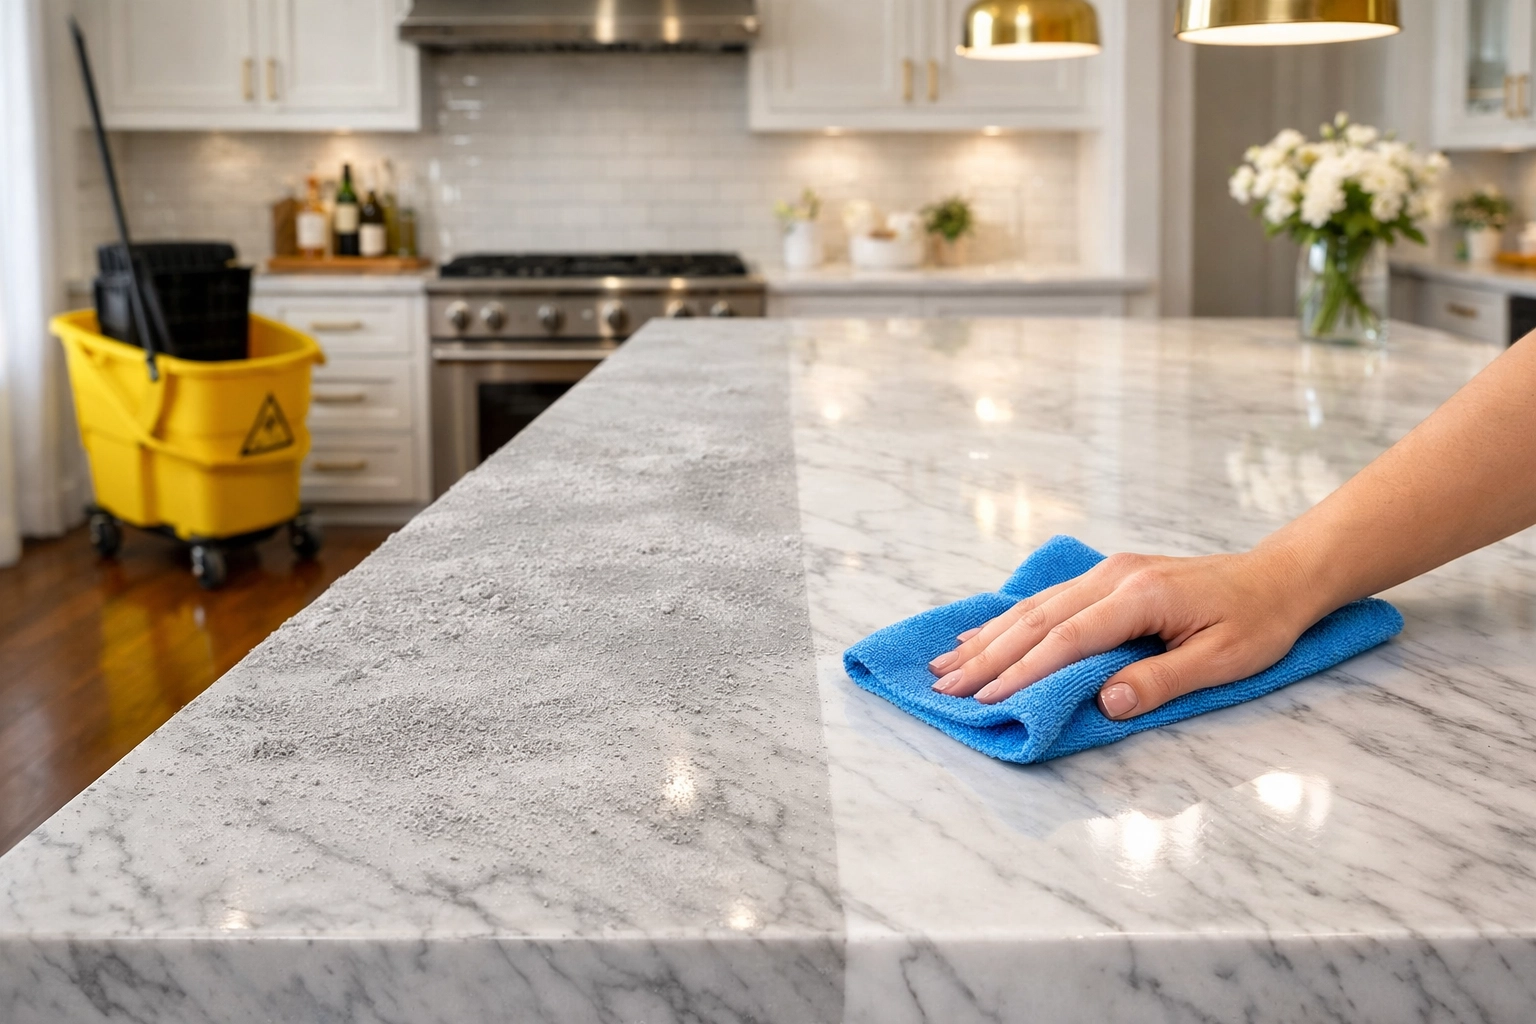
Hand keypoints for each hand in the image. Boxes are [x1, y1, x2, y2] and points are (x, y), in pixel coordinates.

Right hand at [926, 546, 1320, 719]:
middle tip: (944, 686)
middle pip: (1037, 620)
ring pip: (1034, 606)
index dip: (1023, 670)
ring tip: (946, 663)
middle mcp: (1114, 576)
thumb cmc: (1259, 623)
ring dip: (988, 638)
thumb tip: (1106, 702)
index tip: (985, 697)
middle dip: (987, 656)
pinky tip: (982, 633)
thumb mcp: (1223, 661)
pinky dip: (1009, 619)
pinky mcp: (1108, 576)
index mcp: (1140, 596)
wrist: (1279, 577)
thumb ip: (1162, 680)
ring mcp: (1108, 572)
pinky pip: (1048, 599)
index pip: (1067, 638)